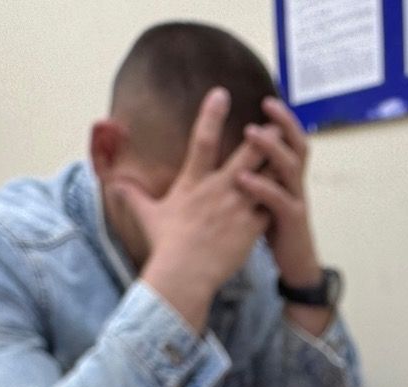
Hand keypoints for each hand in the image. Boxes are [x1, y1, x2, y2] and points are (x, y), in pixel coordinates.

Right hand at [112, 88, 275, 330]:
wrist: (184, 274)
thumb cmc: (166, 246)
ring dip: (279, 165)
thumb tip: (116, 185)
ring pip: (266, 178)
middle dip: (263, 136)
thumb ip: (134, 197)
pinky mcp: (251, 226)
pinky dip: (280, 201)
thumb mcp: (148, 217)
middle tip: (275, 121)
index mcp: (193, 183)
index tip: (222, 93)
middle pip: (247, 154)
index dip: (211, 115)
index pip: (201, 141)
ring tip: (291, 154)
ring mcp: (237, 207)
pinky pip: (272, 208)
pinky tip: (291, 194)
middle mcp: (218, 190)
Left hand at [237, 97, 320, 287]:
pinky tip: (242, 178)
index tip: (267, 99)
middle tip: (267, 103)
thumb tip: (237, 159)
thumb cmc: (276, 231)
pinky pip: (278, 200)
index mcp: (287, 177)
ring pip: (290, 168)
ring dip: (271, 148)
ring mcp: (296, 201)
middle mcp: (295, 184)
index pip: (290, 141)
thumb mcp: (267, 199)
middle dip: (284, 123)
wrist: (296, 264)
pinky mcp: (291, 221)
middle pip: (297, 146)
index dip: (283, 120)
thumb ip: (258, 177)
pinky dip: (261, 187)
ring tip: (251, 132)